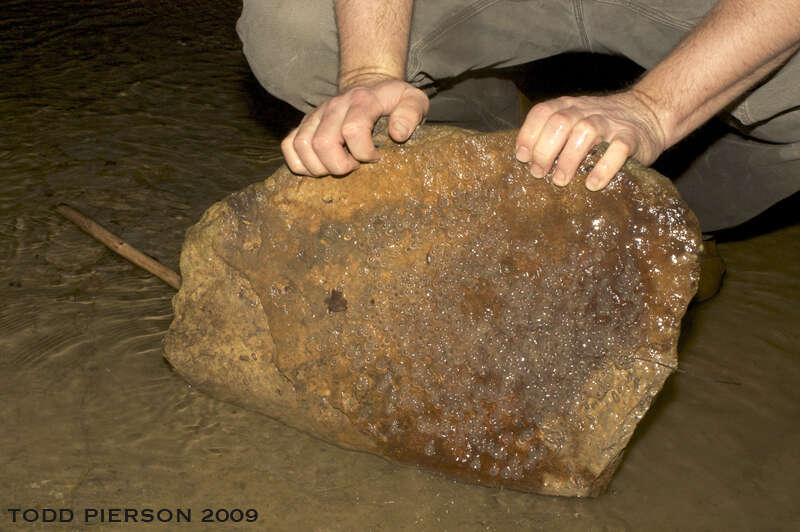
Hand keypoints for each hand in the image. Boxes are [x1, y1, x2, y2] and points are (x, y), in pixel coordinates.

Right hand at [281, 79, 428, 175]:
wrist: (371, 84)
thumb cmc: (394, 99)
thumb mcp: (414, 100)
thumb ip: (411, 113)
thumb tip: (398, 134)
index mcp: (362, 100)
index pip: (353, 130)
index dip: (364, 153)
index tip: (376, 157)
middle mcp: (334, 106)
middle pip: (323, 143)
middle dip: (340, 166)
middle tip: (355, 166)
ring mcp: (316, 115)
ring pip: (301, 146)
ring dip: (320, 167)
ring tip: (339, 165)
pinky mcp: (305, 124)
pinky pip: (289, 146)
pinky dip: (300, 164)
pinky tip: (320, 167)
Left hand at [514, 90, 666, 190]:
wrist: (647, 114)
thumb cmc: (600, 128)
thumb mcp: (574, 122)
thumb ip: (552, 134)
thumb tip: (526, 161)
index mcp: (568, 106)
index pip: (542, 112)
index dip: (528, 134)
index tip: (522, 158)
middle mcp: (587, 110)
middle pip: (560, 122)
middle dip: (545, 150)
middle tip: (540, 173)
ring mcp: (610, 122)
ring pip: (585, 132)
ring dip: (568, 159)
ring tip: (561, 181)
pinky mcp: (631, 137)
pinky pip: (617, 149)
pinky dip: (603, 168)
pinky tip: (592, 184)